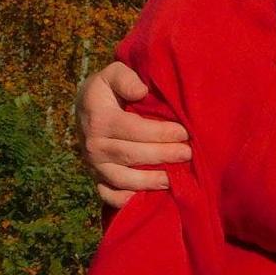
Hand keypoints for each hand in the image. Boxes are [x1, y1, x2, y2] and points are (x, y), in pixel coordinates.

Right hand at [78, 61, 190, 209]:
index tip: (184, 132)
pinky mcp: (96, 178)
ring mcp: (93, 164)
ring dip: (149, 182)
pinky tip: (147, 198)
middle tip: (188, 154)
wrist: (87, 107)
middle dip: (163, 155)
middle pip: (131, 155)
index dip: (160, 132)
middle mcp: (93, 144)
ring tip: (174, 179)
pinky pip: (109, 195)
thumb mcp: (113, 73)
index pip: (133, 129)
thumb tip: (141, 91)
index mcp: (99, 118)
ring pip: (122, 179)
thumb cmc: (109, 89)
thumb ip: (125, 77)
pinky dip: (126, 200)